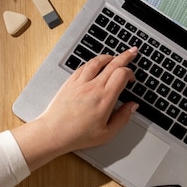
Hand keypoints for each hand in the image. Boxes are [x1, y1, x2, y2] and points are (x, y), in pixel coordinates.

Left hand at [12, 49, 138, 170]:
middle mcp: (93, 86)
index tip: (132, 79)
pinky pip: (84, 66)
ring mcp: (80, 82)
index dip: (130, 73)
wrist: (53, 132)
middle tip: (132, 51)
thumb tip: (133, 106)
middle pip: (113, 63)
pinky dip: (93, 62)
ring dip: (109, 57)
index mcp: (105, 98)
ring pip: (97, 61)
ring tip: (114, 57)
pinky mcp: (70, 82)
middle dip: (125, 56)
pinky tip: (96, 65)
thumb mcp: (107, 133)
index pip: (122, 74)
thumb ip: (123, 118)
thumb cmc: (78, 135)